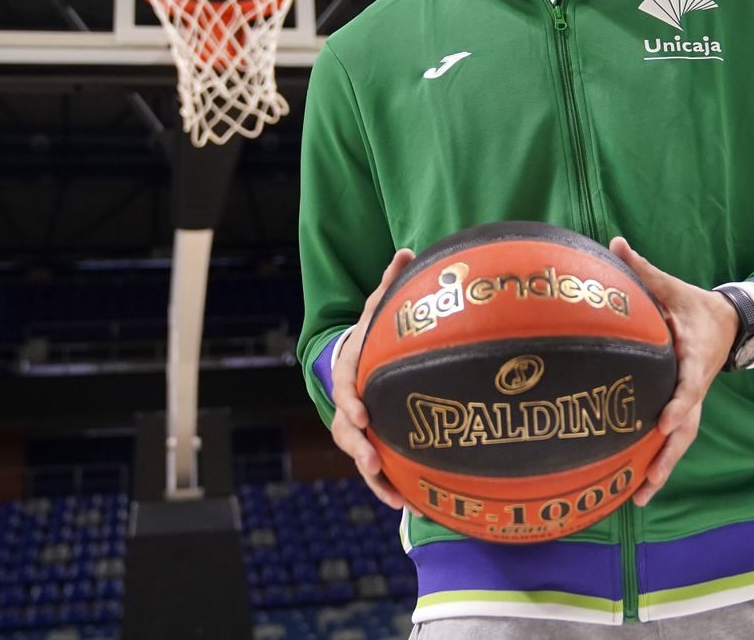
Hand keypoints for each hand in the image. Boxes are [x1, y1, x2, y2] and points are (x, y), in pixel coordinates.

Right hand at [328, 247, 419, 511]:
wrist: (354, 366)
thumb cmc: (372, 337)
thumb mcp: (377, 310)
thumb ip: (390, 284)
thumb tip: (408, 249)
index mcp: (349, 373)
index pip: (345, 388)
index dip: (352, 402)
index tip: (363, 412)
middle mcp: (348, 405)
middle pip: (346, 430)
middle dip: (358, 447)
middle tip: (371, 460)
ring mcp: (357, 430)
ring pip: (358, 456)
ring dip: (373, 476)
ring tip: (391, 493)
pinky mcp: (371, 447)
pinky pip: (375, 473)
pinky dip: (386, 488)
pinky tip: (405, 504)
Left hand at [609, 236, 740, 506]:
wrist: (729, 323)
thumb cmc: (693, 305)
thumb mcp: (672, 286)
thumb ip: (643, 269)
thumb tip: (615, 242)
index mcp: (695, 357)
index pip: (689, 385)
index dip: (678, 404)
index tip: (662, 423)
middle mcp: (696, 386)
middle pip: (686, 426)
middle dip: (667, 456)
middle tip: (647, 483)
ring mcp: (694, 401)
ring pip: (682, 440)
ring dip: (663, 469)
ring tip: (640, 497)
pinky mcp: (687, 409)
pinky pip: (675, 440)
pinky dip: (661, 462)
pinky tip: (640, 487)